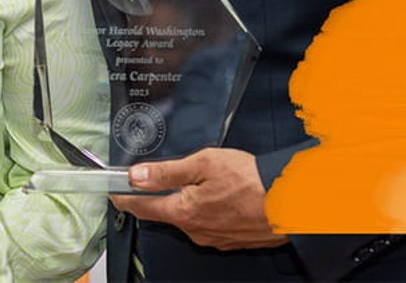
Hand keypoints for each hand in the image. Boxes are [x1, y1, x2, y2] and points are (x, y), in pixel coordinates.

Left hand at [111, 147, 289, 249]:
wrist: (293, 200)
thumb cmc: (251, 179)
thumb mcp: (203, 164)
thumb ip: (166, 172)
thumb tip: (136, 175)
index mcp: (184, 211)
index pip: (142, 207)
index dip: (124, 198)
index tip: (113, 192)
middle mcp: (196, 231)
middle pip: (166, 213)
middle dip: (160, 196)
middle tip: (161, 178)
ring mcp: (214, 239)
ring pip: (189, 219)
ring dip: (187, 203)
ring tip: (202, 183)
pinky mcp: (231, 241)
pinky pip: (209, 225)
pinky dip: (208, 211)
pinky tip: (220, 197)